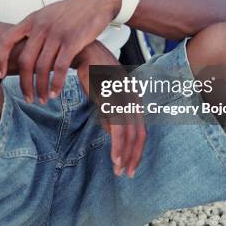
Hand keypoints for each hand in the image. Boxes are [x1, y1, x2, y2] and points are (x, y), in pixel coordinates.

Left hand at [0, 0, 120, 103]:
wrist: (97, 2)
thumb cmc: (73, 11)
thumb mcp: (48, 14)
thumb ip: (35, 29)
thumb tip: (21, 46)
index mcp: (32, 19)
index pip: (6, 40)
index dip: (0, 59)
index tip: (1, 76)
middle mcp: (42, 26)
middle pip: (25, 60)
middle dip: (24, 83)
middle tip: (28, 98)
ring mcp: (57, 33)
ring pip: (42, 67)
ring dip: (41, 87)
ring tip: (43, 99)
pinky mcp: (73, 40)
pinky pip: (60, 67)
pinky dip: (56, 84)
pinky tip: (55, 93)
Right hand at [73, 41, 146, 178]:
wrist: (84, 52)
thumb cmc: (92, 72)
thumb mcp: (104, 95)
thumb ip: (110, 114)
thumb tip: (112, 134)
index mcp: (133, 98)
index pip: (140, 129)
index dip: (137, 149)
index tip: (130, 164)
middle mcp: (133, 99)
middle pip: (140, 134)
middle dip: (134, 156)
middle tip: (127, 174)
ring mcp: (124, 100)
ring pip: (130, 134)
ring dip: (125, 155)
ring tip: (119, 170)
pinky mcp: (112, 101)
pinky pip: (118, 128)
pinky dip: (118, 146)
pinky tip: (114, 158)